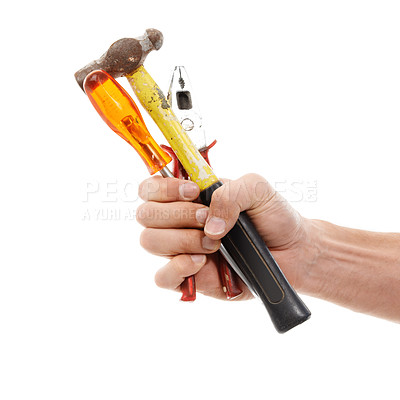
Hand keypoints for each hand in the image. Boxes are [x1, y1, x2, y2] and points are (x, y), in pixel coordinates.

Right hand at [136, 174, 312, 299]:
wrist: (291, 251)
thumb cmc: (271, 216)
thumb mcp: (256, 189)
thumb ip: (229, 193)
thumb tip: (209, 225)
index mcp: (188, 197)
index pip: (149, 188)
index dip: (162, 188)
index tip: (192, 192)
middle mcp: (179, 222)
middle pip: (145, 215)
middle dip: (178, 215)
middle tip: (208, 218)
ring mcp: (181, 250)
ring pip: (150, 241)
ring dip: (183, 239)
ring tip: (215, 242)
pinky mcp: (190, 278)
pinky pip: (162, 278)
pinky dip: (178, 267)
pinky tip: (202, 261)